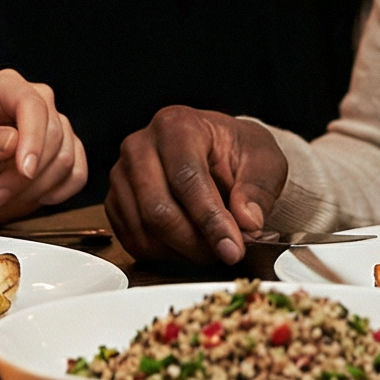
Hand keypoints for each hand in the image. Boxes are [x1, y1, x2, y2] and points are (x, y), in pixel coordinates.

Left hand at [0, 68, 88, 222]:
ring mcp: (55, 126)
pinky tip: (32, 196)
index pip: (32, 104)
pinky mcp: (67, 152)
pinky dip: (57, 192)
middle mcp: (35, 101)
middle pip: (54, 134)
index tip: (24, 170)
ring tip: (3, 196)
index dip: (33, 138)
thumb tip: (11, 140)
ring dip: (37, 187)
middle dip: (26, 175)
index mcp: (5, 88)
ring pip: (66, 157)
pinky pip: (77, 174)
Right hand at [105, 106, 286, 264]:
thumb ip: (257, 190)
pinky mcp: (115, 201)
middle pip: (158, 209)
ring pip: (144, 230)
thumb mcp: (264, 161)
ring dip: (182, 251)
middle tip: (226, 253)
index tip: (232, 248)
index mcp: (176, 125)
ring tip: (211, 247)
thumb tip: (248, 223)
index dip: (210, 219)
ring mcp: (122, 174)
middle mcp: (140, 146)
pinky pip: (132, 240)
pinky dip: (163, 254)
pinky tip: (187, 246)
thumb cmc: (236, 153)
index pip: (187, 178)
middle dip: (196, 242)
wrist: (216, 153)